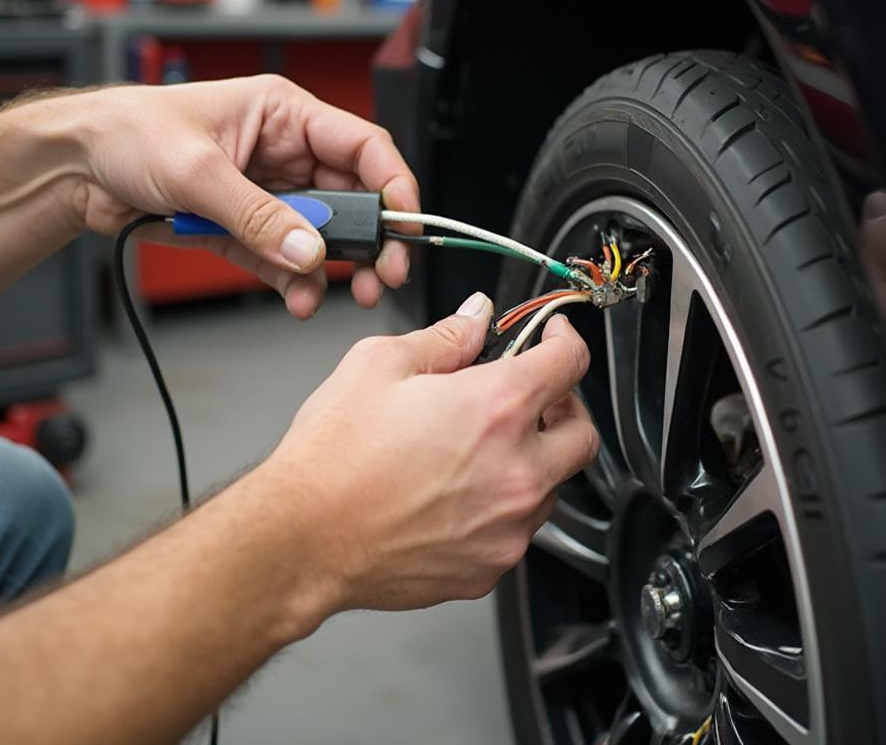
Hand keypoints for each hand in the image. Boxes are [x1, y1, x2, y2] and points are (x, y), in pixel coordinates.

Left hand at [63, 75, 418, 316]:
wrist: (76, 168)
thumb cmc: (128, 133)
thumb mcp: (197, 169)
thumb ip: (258, 214)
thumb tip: (310, 250)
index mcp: (285, 115)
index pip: (362, 147)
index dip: (394, 185)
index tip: (407, 225)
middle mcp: (285, 154)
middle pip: (352, 199)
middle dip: (372, 239)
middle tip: (385, 274)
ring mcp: (268, 194)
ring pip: (323, 236)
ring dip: (336, 268)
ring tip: (348, 295)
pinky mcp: (246, 229)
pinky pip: (284, 259)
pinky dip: (294, 281)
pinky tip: (298, 298)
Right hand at [269, 292, 598, 609]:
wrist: (302, 538)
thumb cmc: (333, 458)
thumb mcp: (380, 364)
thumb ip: (445, 337)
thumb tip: (475, 318)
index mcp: (496, 409)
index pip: (570, 363)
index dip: (563, 340)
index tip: (550, 339)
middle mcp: (515, 472)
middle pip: (583, 433)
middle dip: (565, 406)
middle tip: (532, 397)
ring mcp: (507, 527)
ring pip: (553, 485)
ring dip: (533, 458)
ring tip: (480, 447)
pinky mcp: (488, 567)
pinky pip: (518, 529)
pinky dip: (503, 504)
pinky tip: (459, 491)